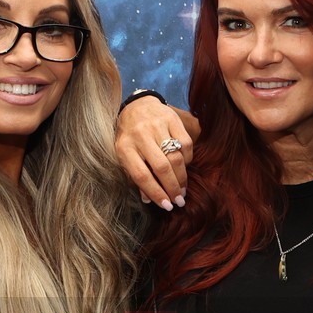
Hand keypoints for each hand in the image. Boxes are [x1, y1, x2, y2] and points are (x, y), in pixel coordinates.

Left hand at [115, 96, 195, 210]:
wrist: (137, 106)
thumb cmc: (130, 137)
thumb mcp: (125, 155)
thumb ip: (136, 176)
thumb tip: (149, 199)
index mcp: (124, 148)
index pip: (141, 175)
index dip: (155, 193)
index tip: (166, 205)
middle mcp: (140, 135)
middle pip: (161, 168)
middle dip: (172, 188)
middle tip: (179, 200)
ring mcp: (156, 125)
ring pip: (176, 157)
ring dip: (182, 177)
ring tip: (182, 189)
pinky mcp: (171, 119)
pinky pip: (186, 144)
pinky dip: (188, 159)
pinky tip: (184, 166)